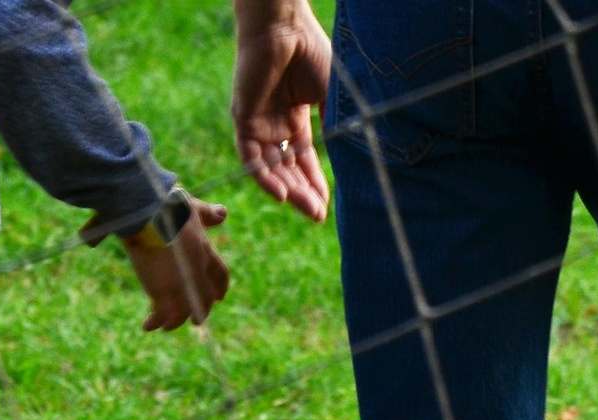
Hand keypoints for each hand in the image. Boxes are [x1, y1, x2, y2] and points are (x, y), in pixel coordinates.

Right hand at [125, 201, 230, 330]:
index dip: (220, 288)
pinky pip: (162, 315)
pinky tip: (148, 326)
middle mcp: (197, 271)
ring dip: (176, 321)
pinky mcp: (163, 291)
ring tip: (167, 326)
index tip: (220, 298)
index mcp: (205, 250)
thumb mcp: (192, 208)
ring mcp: (181, 284)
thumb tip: (223, 213)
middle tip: (197, 320)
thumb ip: (207, 213)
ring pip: (185, 312)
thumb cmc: (167, 204)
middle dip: (201, 310)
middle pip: (204, 298)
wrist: (149, 212)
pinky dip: (155, 322)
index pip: (220, 274)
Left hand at [231, 0, 331, 220]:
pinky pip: (250, 157)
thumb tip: (355, 157)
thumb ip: (338, 125)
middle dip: (303, 193)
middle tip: (318, 215)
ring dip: (288, 191)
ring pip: (270, 168)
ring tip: (307, 209)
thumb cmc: (311, 52)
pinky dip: (264, 177)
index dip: (315, 183)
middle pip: (287, 169)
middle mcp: (275, 124)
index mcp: (296, 117)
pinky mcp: (243, 118)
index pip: (304, 160)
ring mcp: (258, 122)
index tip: (326, 207)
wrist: (286, 26)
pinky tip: (282, 195)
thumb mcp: (333, 96)